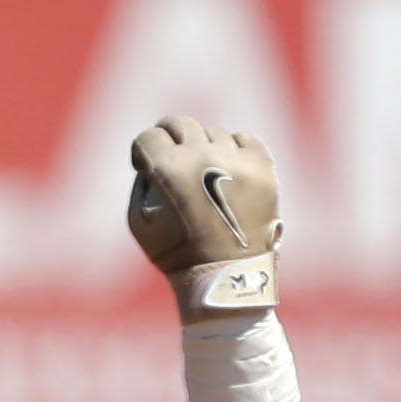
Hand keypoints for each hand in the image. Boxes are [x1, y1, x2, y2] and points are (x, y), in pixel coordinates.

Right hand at [127, 116, 280, 316]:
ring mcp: (236, 160)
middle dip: (170, 138)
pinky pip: (245, 140)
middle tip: (172, 157)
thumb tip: (153, 157)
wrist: (227, 277)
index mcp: (168, 169)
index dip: (143, 151)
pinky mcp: (262, 167)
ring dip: (203, 150)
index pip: (149, 136)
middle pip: (180, 124)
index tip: (146, 165)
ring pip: (212, 134)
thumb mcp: (138, 220)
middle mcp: (203, 156)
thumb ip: (141, 180)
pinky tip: (229, 171)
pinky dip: (234, 151)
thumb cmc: (175, 252)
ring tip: (206, 177)